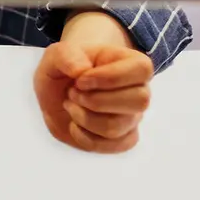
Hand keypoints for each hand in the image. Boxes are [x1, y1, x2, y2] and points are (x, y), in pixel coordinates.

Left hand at [34, 11, 153, 153]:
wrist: (58, 93)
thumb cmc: (65, 68)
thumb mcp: (57, 54)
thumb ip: (66, 56)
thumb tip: (82, 70)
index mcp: (129, 61)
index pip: (142, 69)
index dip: (111, 77)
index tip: (81, 79)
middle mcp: (138, 89)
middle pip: (138, 101)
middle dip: (95, 100)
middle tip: (73, 92)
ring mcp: (133, 116)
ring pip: (117, 126)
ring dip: (84, 117)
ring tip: (70, 104)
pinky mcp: (124, 139)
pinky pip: (112, 146)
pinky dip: (85, 137)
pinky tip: (74, 124)